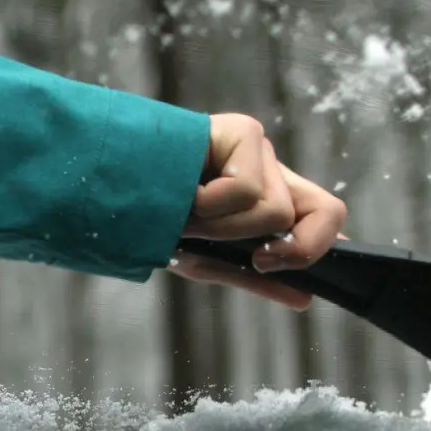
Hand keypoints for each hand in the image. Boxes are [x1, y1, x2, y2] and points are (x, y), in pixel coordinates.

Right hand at [169, 113, 346, 310]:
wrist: (106, 189)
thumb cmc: (150, 221)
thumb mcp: (204, 259)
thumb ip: (252, 276)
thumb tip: (305, 299)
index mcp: (266, 199)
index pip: (323, 215)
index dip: (321, 245)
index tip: (276, 267)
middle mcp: (270, 172)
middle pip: (324, 211)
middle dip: (290, 247)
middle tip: (254, 258)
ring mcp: (258, 150)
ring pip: (276, 211)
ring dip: (225, 229)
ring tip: (186, 217)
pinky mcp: (241, 131)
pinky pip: (247, 189)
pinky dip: (208, 207)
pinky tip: (181, 194)